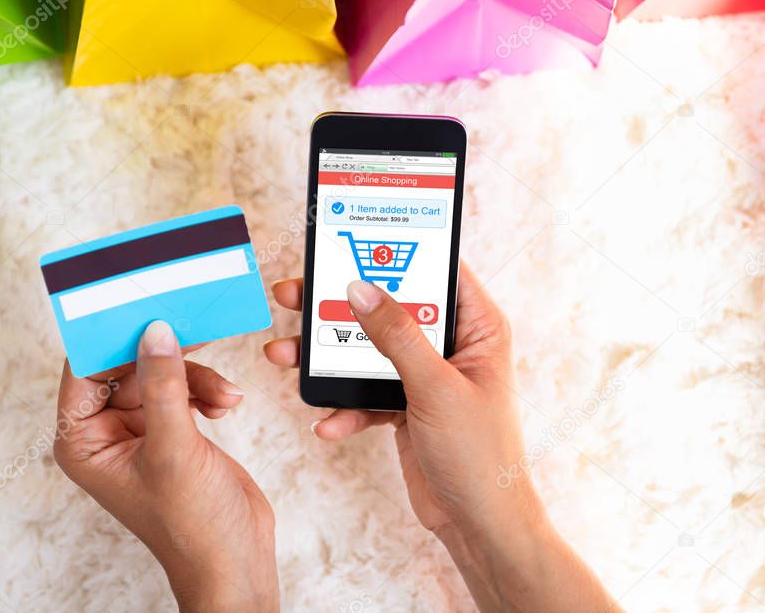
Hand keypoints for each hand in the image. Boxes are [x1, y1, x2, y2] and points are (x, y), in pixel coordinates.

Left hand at [55, 321, 278, 611]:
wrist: (235, 559)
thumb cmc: (191, 526)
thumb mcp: (173, 450)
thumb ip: (163, 387)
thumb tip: (154, 332)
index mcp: (83, 441)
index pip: (84, 369)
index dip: (108, 335)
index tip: (136, 302)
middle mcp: (104, 432)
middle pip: (125, 364)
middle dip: (162, 352)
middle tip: (192, 327)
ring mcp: (139, 429)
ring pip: (160, 371)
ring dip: (194, 376)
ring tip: (221, 395)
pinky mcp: (170, 429)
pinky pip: (182, 387)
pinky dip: (205, 390)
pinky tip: (225, 405)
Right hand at [264, 265, 616, 611]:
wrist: (478, 525)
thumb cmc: (481, 457)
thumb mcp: (435, 388)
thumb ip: (396, 336)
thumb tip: (359, 289)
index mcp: (477, 327)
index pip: (436, 270)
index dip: (395, 250)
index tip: (349, 238)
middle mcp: (451, 345)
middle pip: (388, 307)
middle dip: (338, 307)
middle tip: (293, 295)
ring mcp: (425, 375)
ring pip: (367, 350)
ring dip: (326, 358)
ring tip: (284, 357)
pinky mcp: (404, 405)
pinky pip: (364, 393)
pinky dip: (343, 408)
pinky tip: (327, 425)